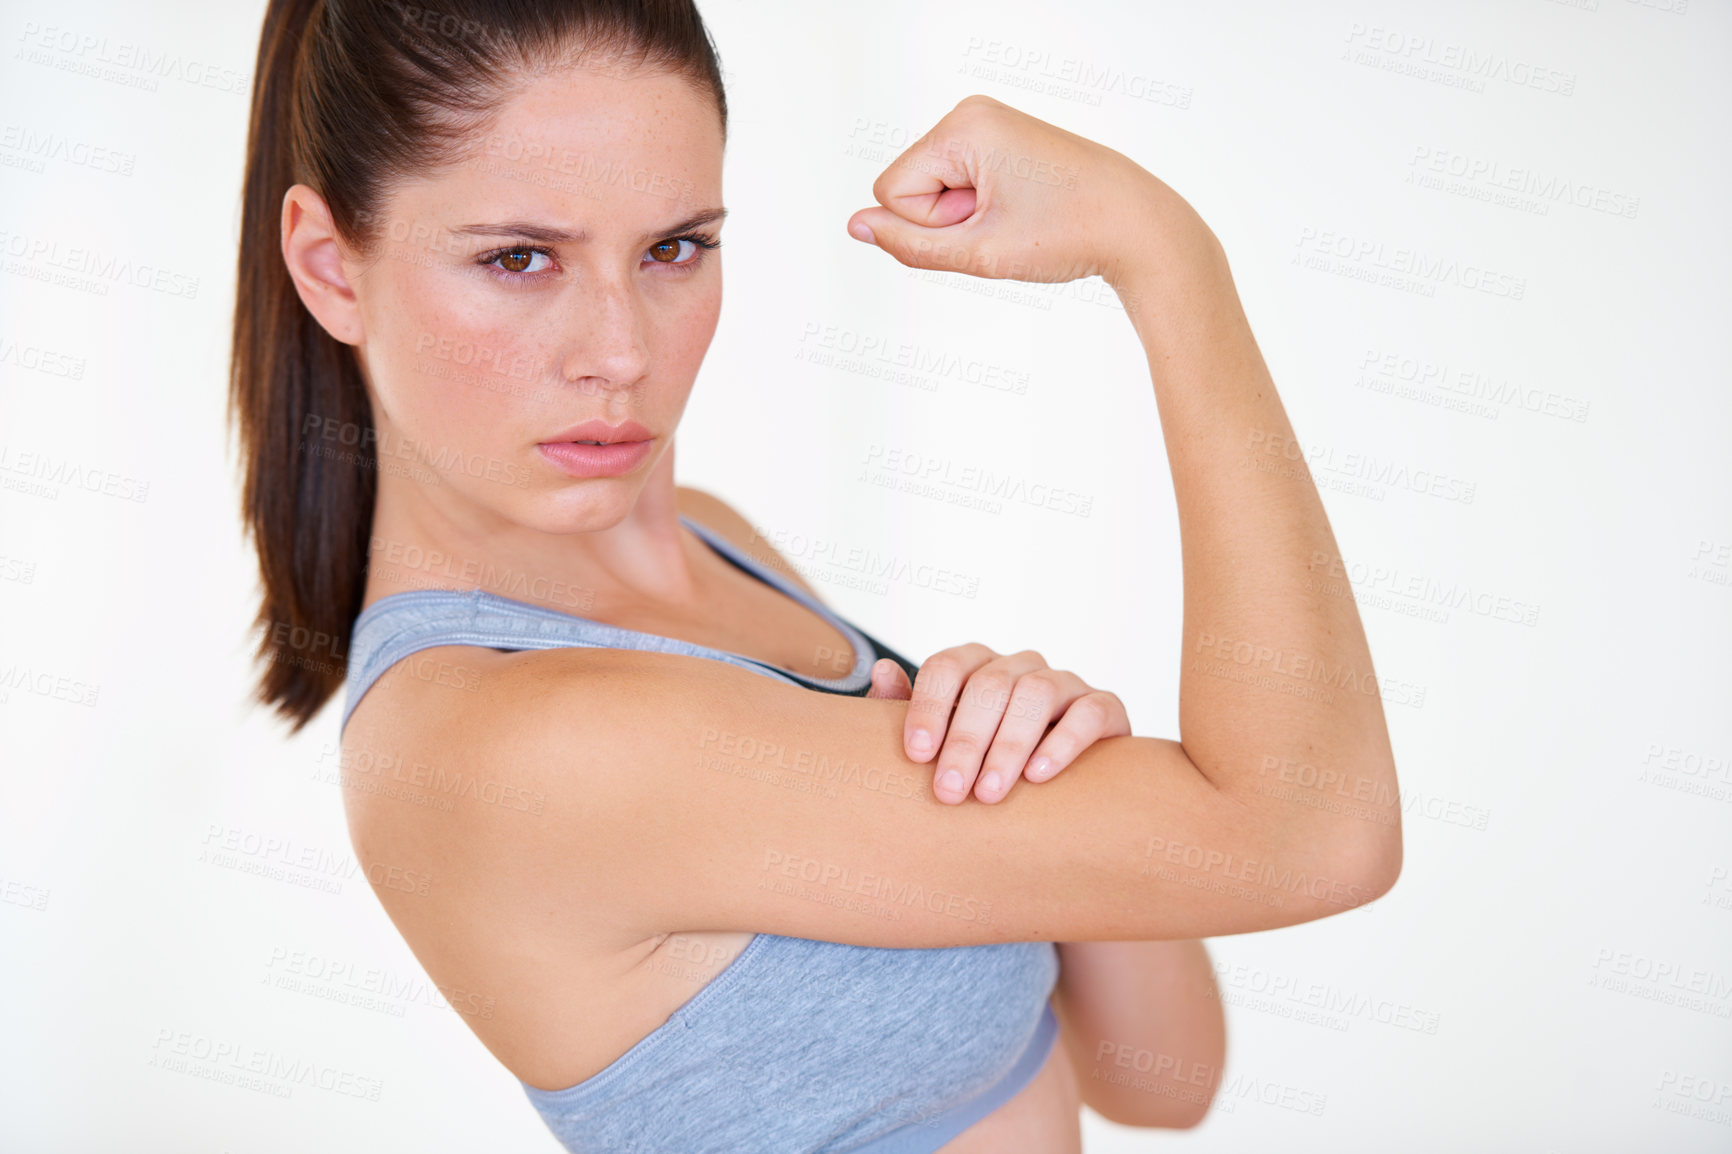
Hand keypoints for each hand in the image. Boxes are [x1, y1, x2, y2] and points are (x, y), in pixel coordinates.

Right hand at [845, 93, 1183, 288]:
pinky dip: (983, 208)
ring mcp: (989, 123)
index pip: (892, 191)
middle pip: (910, 187)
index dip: (930, 227)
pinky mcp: (1002, 139)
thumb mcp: (980, 253)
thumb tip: (855, 228)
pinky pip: (960, 184)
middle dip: (949, 221)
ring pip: (934, 189)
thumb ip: (909, 245)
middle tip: (1008, 227)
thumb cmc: (1070, 234)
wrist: (1138, 226)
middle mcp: (972, 112)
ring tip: (1021, 219)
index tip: (985, 228)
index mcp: (964, 125)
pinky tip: (1024, 211)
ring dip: (968, 218)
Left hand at [864, 646, 1131, 805]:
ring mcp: (1064, 683)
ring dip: (1009, 745)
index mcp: (976, 666)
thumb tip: (883, 672)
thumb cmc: (983, 765)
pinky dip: (1064, 742)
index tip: (917, 756)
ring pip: (1036, 693)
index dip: (929, 707)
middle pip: (990, 684)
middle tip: (950, 792)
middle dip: (966, 740)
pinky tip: (1039, 775)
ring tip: (989, 793)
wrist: (1062, 794)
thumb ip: (907, 713)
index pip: (947, 666)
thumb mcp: (942, 745)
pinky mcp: (1105, 707)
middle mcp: (1020, 666)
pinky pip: (1089, 711)